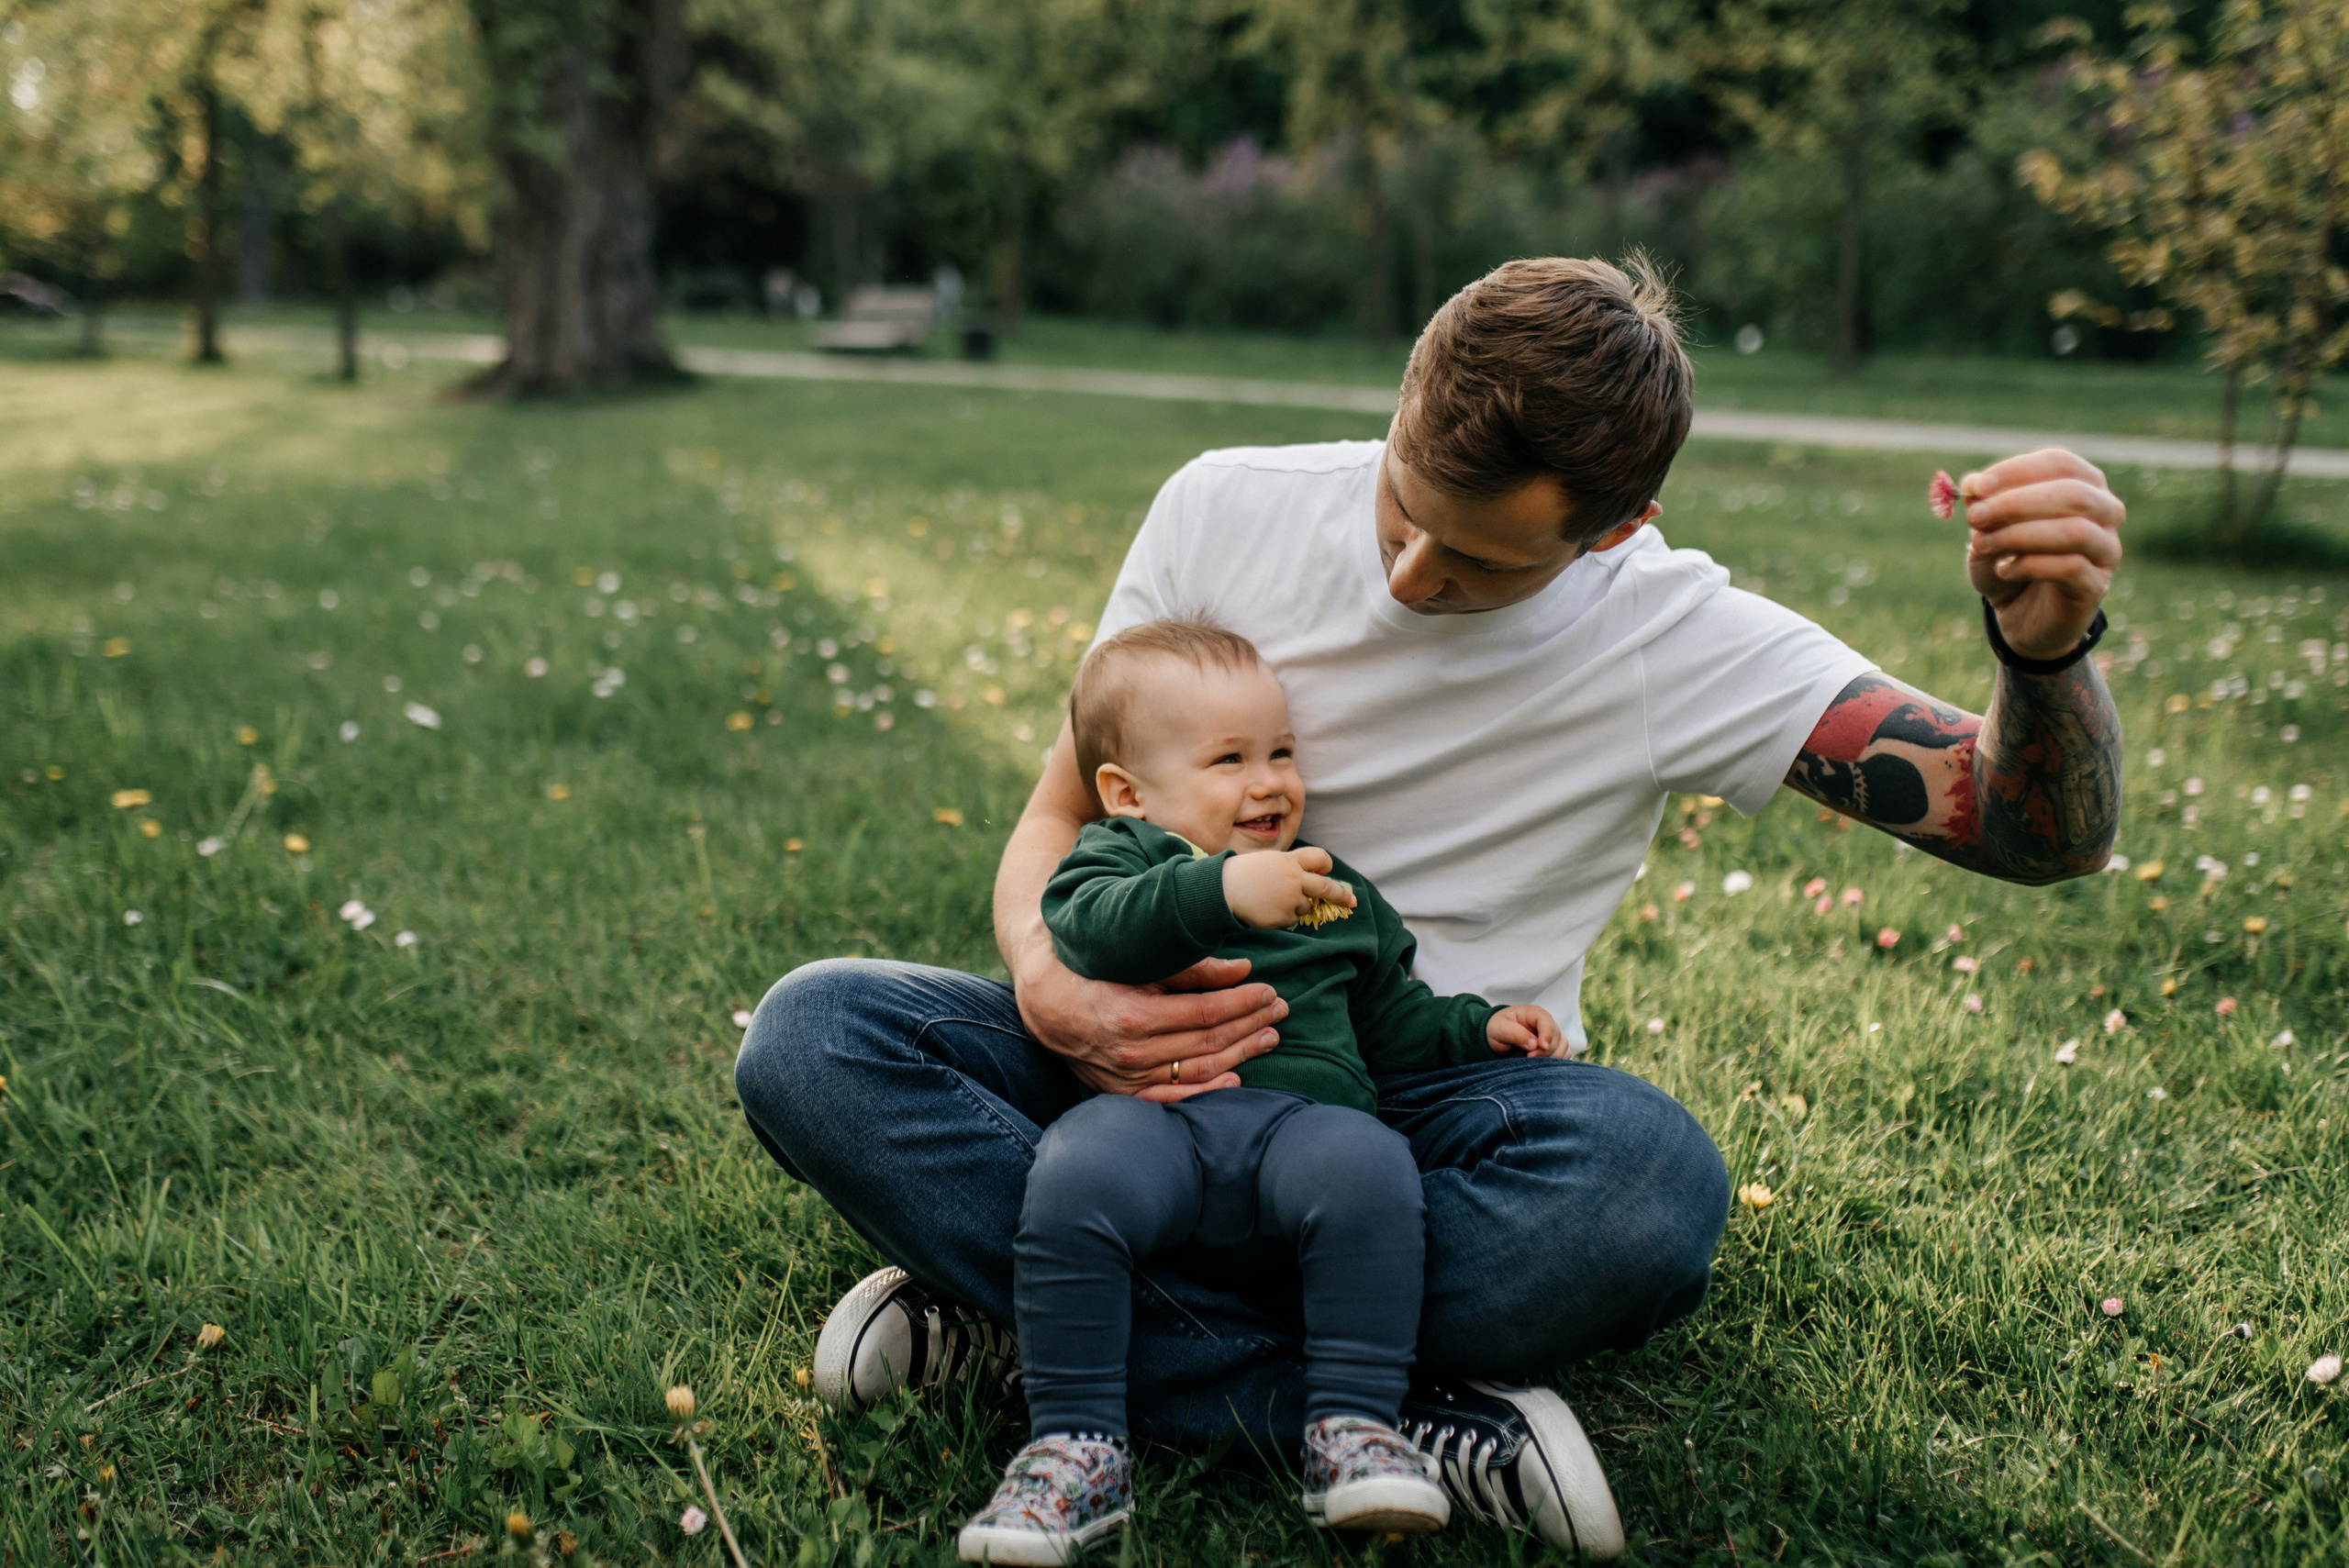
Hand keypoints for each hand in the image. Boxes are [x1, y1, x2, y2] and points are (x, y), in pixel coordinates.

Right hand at [1013, 953, 1287, 1101]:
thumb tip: (1243, 969)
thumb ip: (1191, 968)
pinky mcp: (1124, 1092)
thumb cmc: (1093, 972)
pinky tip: (1236, 1079)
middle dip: (1251, 1023)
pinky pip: (1173, 1098)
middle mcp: (1132, 1054)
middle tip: (1280, 1008)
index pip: (1206, 1013)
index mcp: (1134, 1016)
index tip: (1269, 990)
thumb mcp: (1137, 961)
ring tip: (1269, 1036)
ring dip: (1241, 1053)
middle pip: (1210, 1043)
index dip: (1243, 1002)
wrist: (1044, 1002)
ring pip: (1200, 1070)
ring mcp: (1128, 1079)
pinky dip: (1207, 1091)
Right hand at [1222, 846, 1357, 928]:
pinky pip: (1293, 919)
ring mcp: (1291, 898)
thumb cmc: (1244, 874)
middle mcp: (1295, 878)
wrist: (1225, 890)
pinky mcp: (1285, 916)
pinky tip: (1267, 910)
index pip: (1319, 858)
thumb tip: (1313, 876)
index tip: (1328, 871)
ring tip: (1270, 899)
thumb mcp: (1269, 861)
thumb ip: (1290, 866)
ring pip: (1305, 906)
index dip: (1325, 865)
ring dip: (1295, 905)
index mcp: (1290, 861)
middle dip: (1341, 896)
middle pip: (1326, 888)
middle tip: (1352, 902)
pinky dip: (1284, 917)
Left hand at [1487, 1004, 1564, 1056]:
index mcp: (1533, 1014)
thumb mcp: (1499, 1029)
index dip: (1547, 1034)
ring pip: (1563, 1046)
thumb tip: (1534, 1044)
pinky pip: (1563, 1055)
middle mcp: (1546, 1023)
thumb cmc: (1497, 1030)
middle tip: (1528, 1057)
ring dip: (1552, 1057)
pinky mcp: (1553, 1048)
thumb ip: (1515, 1033)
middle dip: (1545, 1050)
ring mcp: (1551, 1036)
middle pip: (1557, 1036)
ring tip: (1533, 1062)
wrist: (1497, 1039)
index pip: (1546, 1021)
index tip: (1541, 1046)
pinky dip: (1556, 1062)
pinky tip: (1542, 1065)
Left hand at [1958, 449, 2124, 660]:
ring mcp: (2107, 550)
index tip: (1976, 487)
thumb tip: (1972, 484)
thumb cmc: (2008, 560)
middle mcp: (2106, 513)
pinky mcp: (2096, 586)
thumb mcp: (1987, 530)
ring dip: (2020, 535)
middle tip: (1974, 517)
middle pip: (2073, 494)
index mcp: (2084, 485)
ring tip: (1982, 544)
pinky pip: (2070, 568)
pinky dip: (2029, 566)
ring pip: (2076, 531)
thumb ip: (1983, 505)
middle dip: (2017, 503)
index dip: (2018, 471)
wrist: (2021, 614)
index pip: (2060, 464)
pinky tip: (2004, 569)